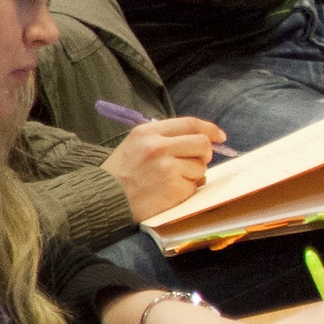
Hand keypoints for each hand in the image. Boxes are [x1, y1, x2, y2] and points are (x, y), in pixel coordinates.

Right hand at [101, 118, 224, 217]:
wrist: (104, 200)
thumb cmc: (121, 174)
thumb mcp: (136, 145)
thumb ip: (165, 139)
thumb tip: (203, 140)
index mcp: (148, 132)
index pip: (190, 123)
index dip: (209, 129)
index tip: (219, 136)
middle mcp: (158, 147)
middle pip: (202, 143)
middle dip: (205, 154)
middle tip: (196, 162)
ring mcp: (167, 168)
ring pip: (201, 167)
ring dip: (193, 175)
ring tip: (171, 180)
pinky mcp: (174, 188)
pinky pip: (194, 186)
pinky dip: (187, 190)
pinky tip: (169, 192)